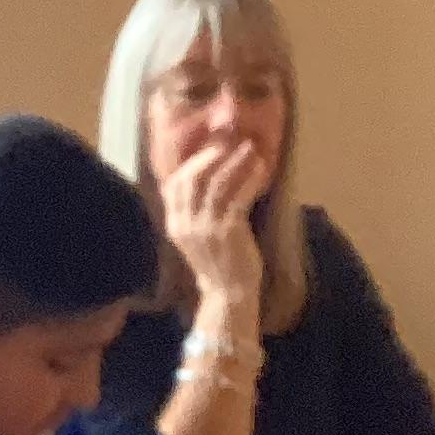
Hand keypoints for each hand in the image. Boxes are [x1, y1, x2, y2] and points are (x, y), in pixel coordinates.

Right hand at [160, 137, 264, 303]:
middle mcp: (185, 223)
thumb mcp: (197, 236)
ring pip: (216, 183)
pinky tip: (261, 168)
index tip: (209, 148)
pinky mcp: (227, 230)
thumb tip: (209, 178)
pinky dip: (250, 178)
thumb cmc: (218, 263)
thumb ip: (195, 211)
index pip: (173, 184)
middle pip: (192, 178)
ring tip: (250, 148)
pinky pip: (238, 196)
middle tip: (230, 142)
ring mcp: (205, 227)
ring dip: (235, 161)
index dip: (191, 162)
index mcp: (174, 224)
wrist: (228, 293)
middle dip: (211, 155)